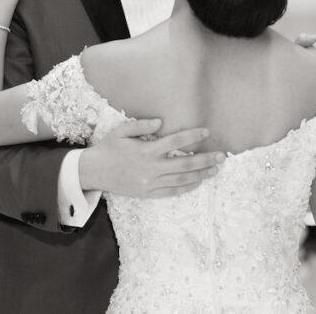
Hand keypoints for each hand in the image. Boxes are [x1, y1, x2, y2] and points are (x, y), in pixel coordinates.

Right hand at [78, 119, 224, 198]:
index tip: (206, 131)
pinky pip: (172, 191)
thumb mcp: (121, 131)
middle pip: (184, 163)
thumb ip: (141, 126)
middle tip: (221, 156)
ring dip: (200, 174)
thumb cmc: (108, 148)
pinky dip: (186, 187)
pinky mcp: (148, 193)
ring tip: (215, 169)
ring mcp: (150, 183)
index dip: (192, 136)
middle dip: (205, 159)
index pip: (175, 142)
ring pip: (181, 179)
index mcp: (146, 150)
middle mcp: (151, 168)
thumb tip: (160, 123)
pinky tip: (197, 182)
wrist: (94, 172)